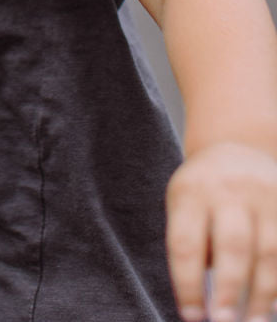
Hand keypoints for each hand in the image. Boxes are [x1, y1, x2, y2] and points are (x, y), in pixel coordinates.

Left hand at [166, 141, 276, 321]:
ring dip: (262, 293)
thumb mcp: (184, 204)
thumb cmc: (203, 192)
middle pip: (233, 245)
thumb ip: (192, 244)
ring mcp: (265, 196)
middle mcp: (230, 190)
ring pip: (269, 252)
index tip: (192, 317)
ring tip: (253, 321)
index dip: (188, 284)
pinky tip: (275, 301)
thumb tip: (203, 300)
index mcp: (192, 191)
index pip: (186, 243)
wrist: (238, 148)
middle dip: (230, 289)